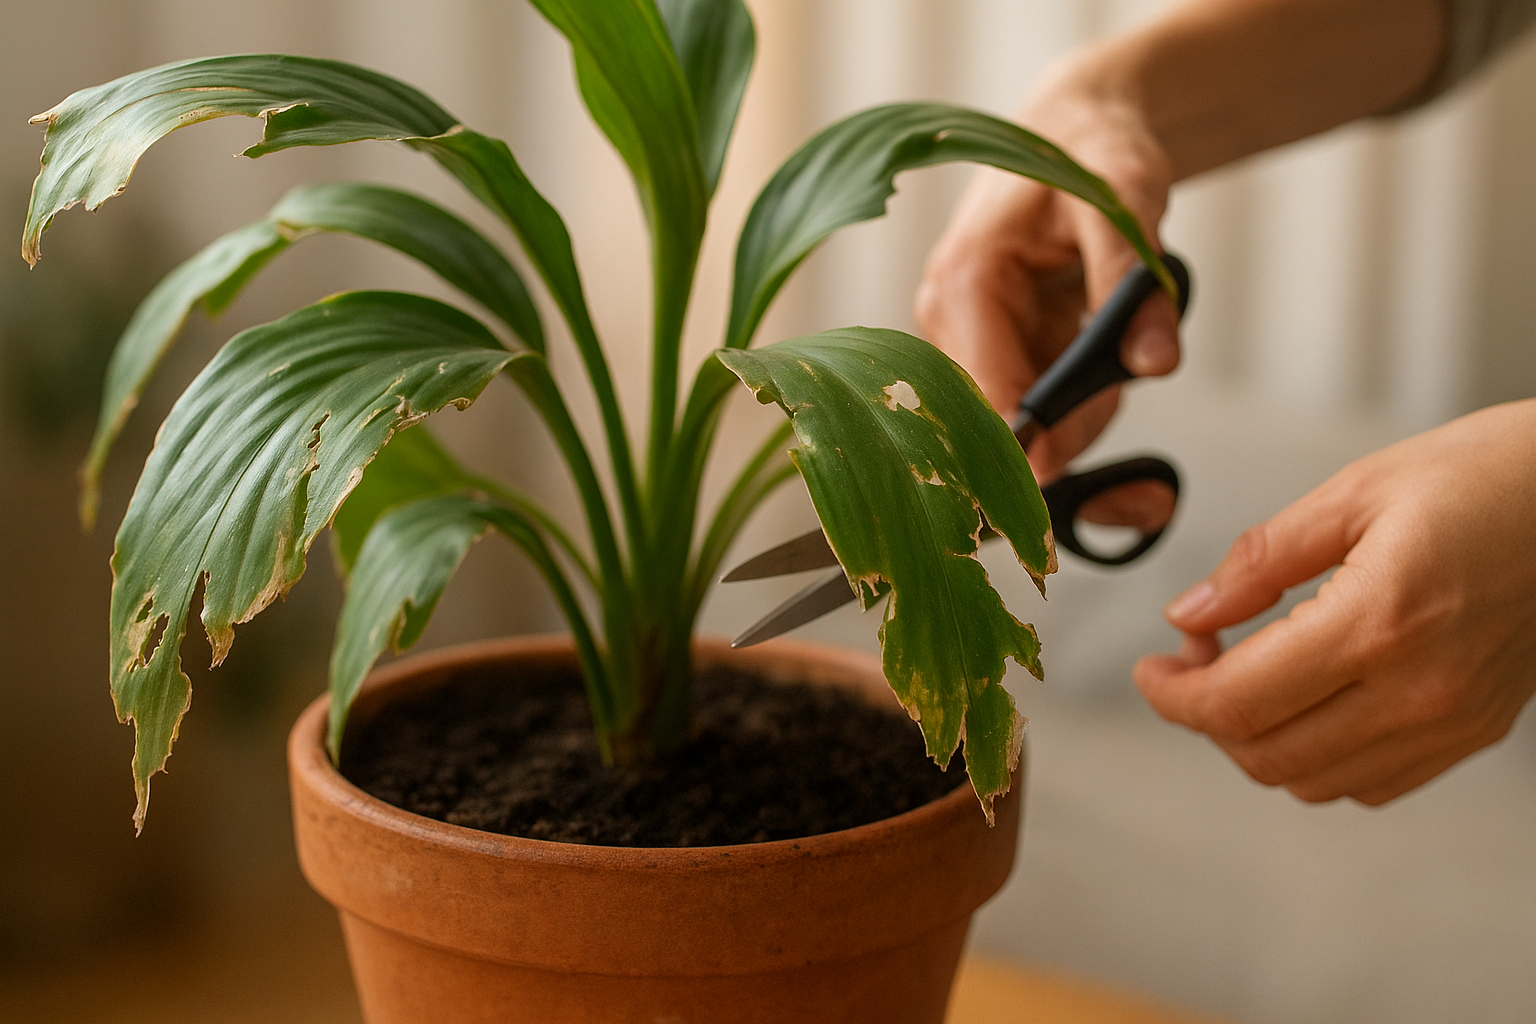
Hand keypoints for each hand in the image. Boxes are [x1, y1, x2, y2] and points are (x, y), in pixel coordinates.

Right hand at [915, 62, 1181, 483]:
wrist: (1070, 127)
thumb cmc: (1089, 152)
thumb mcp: (1124, 204)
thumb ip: (1135, 286)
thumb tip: (1154, 365)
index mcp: (963, 286)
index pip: (990, 403)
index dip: (1050, 444)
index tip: (1119, 465)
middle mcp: (946, 324)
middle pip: (1006, 428)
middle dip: (1081, 423)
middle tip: (1141, 365)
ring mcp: (963, 344)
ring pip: (1024, 430)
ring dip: (1087, 414)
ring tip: (1132, 342)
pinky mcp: (987, 354)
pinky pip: (1035, 411)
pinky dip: (1081, 405)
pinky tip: (1110, 364)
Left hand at [1134, 401, 1535, 804]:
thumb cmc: (1484, 475)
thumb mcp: (1355, 492)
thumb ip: (1260, 562)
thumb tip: (1188, 613)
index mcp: (1380, 621)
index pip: (1238, 703)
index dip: (1173, 696)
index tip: (1150, 669)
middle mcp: (1420, 690)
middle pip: (1266, 755)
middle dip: (1205, 716)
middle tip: (1191, 658)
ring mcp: (1453, 721)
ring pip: (1312, 781)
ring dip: (1256, 738)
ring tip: (1245, 669)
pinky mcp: (1476, 732)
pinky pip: (1369, 782)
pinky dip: (1315, 754)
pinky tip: (1305, 694)